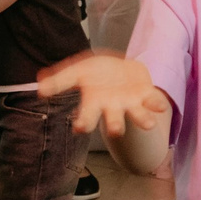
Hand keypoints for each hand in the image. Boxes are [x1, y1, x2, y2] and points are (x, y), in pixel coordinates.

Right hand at [34, 50, 170, 138]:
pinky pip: (154, 101)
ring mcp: (131, 103)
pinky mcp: (146, 95)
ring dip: (143, 120)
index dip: (84, 123)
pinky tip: (161, 105)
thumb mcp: (76, 71)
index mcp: (94, 104)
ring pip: (138, 116)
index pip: (87, 117)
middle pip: (114, 122)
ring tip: (148, 124)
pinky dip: (158, 104)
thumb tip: (40, 88)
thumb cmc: (95, 73)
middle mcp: (113, 108)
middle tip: (116, 131)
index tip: (79, 128)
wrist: (119, 67)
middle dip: (115, 126)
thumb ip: (60, 80)